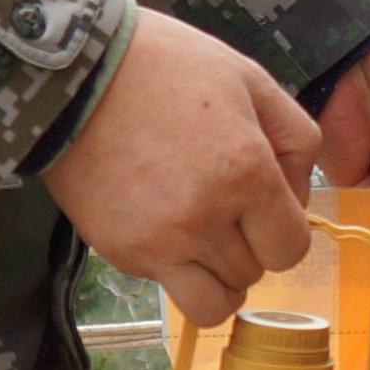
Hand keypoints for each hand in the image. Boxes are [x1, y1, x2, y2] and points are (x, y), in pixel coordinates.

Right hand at [42, 9, 323, 323]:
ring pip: (211, 304)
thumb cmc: (163, 65)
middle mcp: (205, 218)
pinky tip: (157, 219)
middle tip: (224, 206)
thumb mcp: (248, 78)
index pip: (291, 250)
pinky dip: (170, 266)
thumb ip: (294, 137)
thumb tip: (298, 197)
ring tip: (199, 235)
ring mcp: (158, 243)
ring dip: (214, 275)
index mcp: (246, 172)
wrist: (72, 73)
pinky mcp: (119, 252)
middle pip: (252, 275)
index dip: (284, 232)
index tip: (265, 209)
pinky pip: (164, 286)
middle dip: (247, 246)